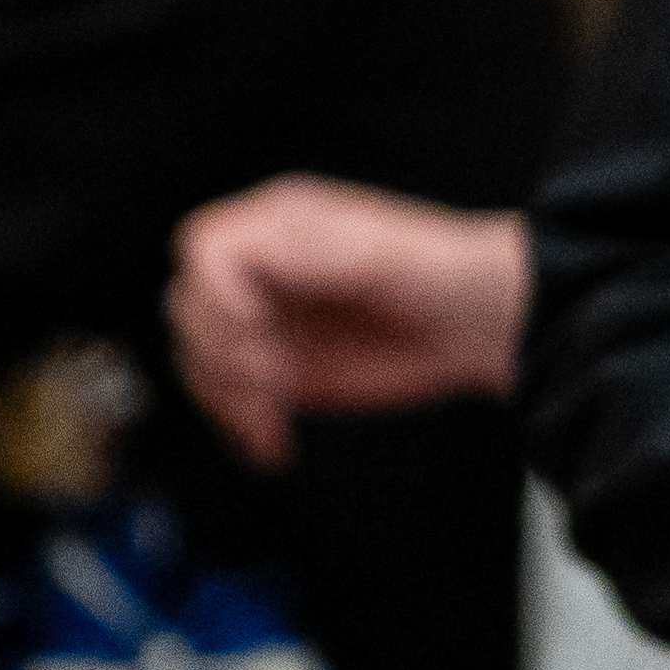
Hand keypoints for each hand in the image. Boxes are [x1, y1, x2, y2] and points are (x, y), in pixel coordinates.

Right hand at [165, 178, 531, 467]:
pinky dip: (238, 425)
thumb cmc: (445, 275)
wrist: (480, 326)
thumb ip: (307, 249)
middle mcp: (265, 272)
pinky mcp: (280, 369)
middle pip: (190, 308)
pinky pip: (227, 397)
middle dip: (224, 353)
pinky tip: (270, 442)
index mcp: (280, 227)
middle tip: (277, 377)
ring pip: (198, 358)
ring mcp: (269, 322)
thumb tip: (248, 266)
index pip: (204, 249)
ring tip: (274, 420)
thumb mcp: (379, 250)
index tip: (258, 329)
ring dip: (226, 397)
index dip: (218, 295)